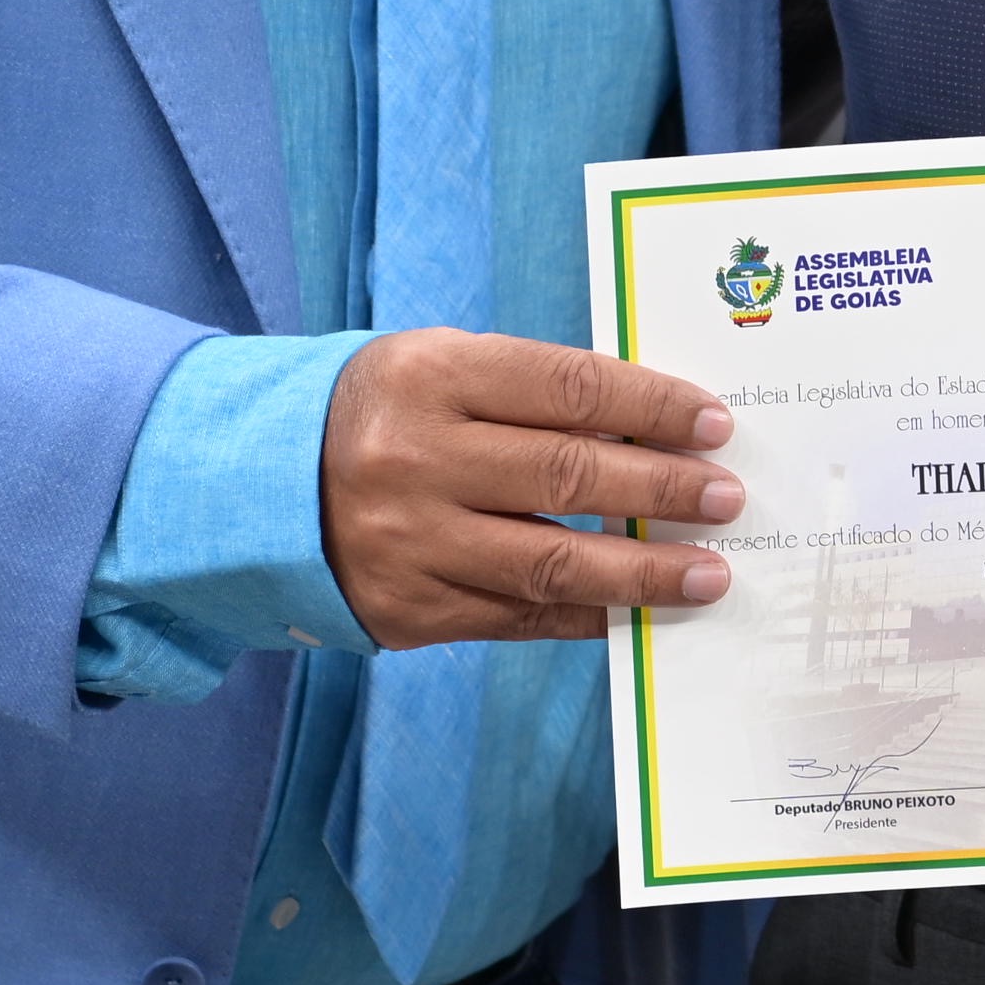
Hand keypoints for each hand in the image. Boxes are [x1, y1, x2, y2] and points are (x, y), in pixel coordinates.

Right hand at [318, 330, 744, 650]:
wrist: (257, 487)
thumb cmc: (381, 413)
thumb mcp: (441, 369)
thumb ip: (533, 392)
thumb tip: (652, 428)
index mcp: (430, 376)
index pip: (568, 387)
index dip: (652, 405)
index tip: (716, 425)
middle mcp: (416, 458)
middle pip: (569, 474)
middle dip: (663, 487)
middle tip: (727, 498)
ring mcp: (410, 541)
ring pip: (553, 560)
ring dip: (644, 570)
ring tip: (708, 572)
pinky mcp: (409, 609)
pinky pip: (519, 616)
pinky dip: (587, 612)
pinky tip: (637, 609)